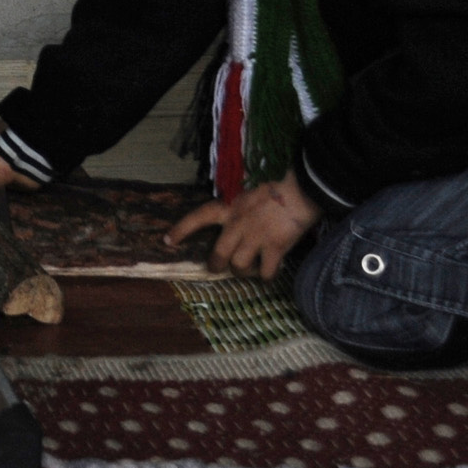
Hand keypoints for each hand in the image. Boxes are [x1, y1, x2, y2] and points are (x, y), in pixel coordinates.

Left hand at [166, 171, 321, 279]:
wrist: (300, 191)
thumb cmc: (275, 190)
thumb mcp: (248, 196)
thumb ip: (238, 211)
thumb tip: (234, 226)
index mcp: (230, 208)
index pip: (199, 217)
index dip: (182, 229)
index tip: (167, 241)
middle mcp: (238, 225)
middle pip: (217, 254)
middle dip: (216, 265)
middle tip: (219, 268)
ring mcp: (256, 238)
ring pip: (238, 267)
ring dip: (243, 273)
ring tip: (250, 270)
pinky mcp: (274, 248)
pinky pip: (266, 273)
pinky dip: (267, 277)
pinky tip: (270, 273)